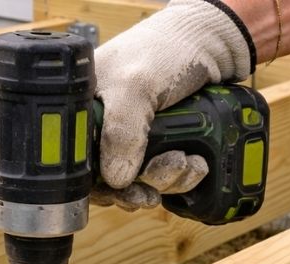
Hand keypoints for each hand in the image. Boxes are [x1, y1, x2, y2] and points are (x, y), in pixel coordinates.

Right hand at [91, 0, 253, 210]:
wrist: (213, 44)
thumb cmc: (165, 49)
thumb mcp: (136, 86)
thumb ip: (120, 132)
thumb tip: (115, 179)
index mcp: (83, 111)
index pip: (76, 163)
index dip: (96, 186)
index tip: (119, 193)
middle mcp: (105, 127)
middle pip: (109, 180)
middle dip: (137, 187)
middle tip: (153, 188)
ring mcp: (134, 138)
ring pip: (141, 182)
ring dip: (166, 180)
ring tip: (185, 163)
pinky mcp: (161, 145)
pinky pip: (165, 176)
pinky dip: (181, 176)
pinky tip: (194, 163)